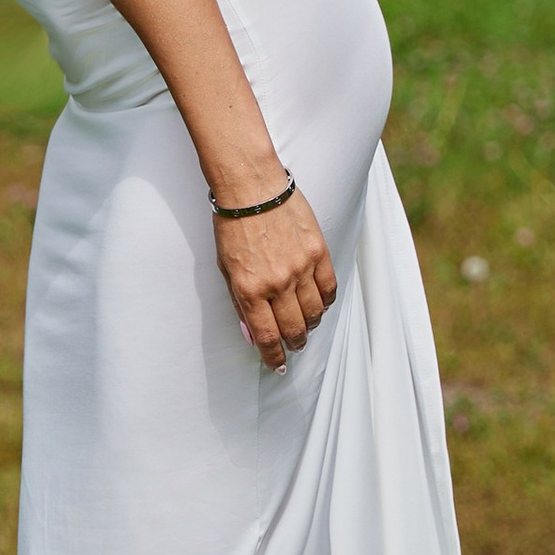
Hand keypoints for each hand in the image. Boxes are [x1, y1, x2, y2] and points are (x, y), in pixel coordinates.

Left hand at [212, 189, 335, 372]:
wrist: (252, 188)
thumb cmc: (233, 226)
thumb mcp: (225, 269)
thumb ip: (240, 304)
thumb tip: (251, 334)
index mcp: (250, 289)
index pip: (267, 337)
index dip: (274, 357)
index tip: (278, 365)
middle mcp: (277, 283)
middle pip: (294, 329)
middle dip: (295, 343)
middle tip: (295, 345)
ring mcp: (301, 268)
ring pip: (315, 312)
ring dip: (311, 324)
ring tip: (306, 325)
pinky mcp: (318, 252)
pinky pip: (329, 288)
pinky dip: (325, 301)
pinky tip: (319, 303)